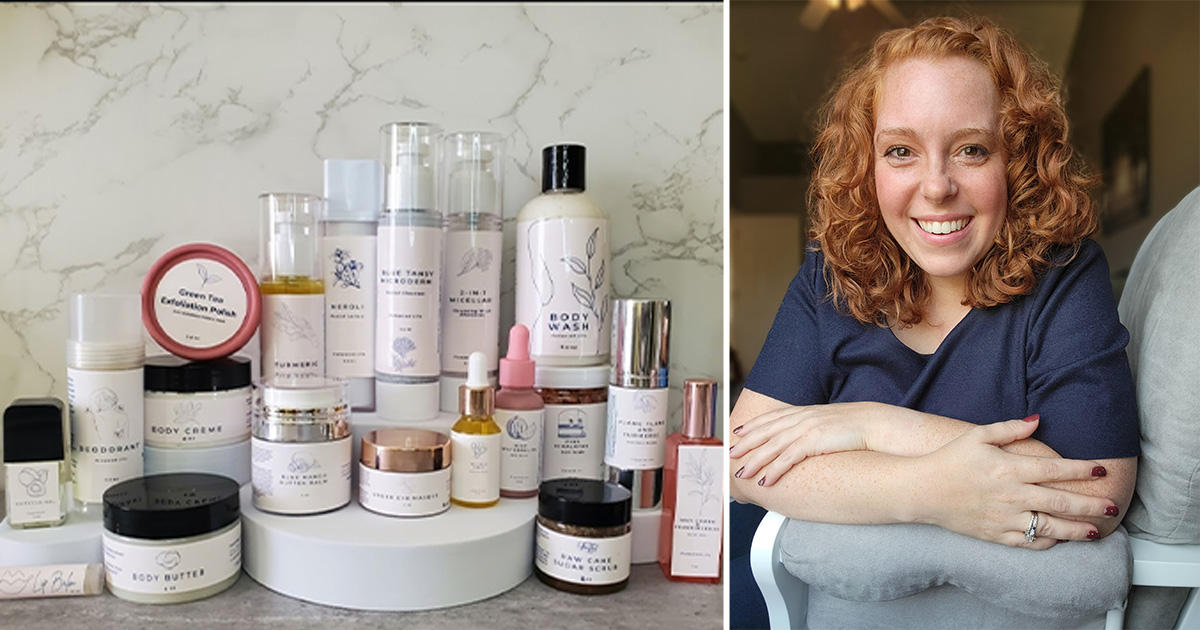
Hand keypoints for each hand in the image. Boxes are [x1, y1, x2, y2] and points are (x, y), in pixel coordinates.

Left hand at [730, 402, 882, 484]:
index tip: (738, 432)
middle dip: (746, 443)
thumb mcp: (828, 423)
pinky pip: (788, 458)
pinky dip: (774, 470)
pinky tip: (765, 480)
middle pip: (766, 431)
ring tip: (741, 473)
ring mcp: (807, 429)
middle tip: (730, 454)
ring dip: (755, 461)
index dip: (753, 425)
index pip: (772, 418)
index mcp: (804, 412)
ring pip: (772, 446)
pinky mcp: (814, 441)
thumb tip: (806, 440)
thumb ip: (813, 428)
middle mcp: (802, 418)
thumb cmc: (855, 428)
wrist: (875, 424)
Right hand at [916, 416, 1117, 548]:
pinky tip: (1060, 538)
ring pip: (1050, 527)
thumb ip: (1009, 428)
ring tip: (1096, 531)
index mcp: (1009, 468)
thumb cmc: (949, 460)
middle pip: (1061, 502)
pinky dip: (1048, 541)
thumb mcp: (977, 436)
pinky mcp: (995, 535)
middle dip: (1091, 505)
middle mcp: (1011, 495)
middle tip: (1113, 506)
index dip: (1083, 470)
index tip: (1103, 470)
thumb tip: (1037, 421)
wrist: (921, 491)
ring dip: (1077, 530)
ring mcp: (1004, 518)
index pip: (1056, 470)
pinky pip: (1028, 542)